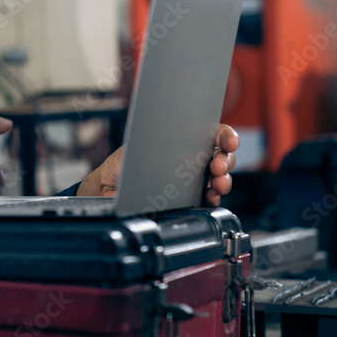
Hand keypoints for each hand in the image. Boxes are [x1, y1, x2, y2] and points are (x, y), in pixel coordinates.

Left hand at [78, 124, 238, 205]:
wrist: (107, 188)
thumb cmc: (122, 163)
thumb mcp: (135, 147)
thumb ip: (155, 142)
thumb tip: (170, 142)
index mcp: (182, 142)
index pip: (212, 135)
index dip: (226, 136)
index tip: (229, 142)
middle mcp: (192, 161)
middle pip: (223, 157)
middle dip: (227, 160)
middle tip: (218, 166)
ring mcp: (193, 182)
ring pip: (220, 179)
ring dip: (224, 180)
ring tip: (217, 183)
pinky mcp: (188, 201)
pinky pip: (209, 200)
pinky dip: (214, 199)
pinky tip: (210, 197)